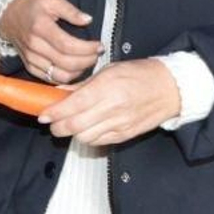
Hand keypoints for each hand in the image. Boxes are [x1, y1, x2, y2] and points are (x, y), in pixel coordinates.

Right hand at [0, 0, 102, 82]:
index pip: (67, 45)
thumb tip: (88, 20)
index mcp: (40, 27)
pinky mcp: (30, 67)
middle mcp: (34, 46)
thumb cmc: (32, 6)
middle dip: (87, 60)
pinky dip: (67, 77)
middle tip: (97, 53)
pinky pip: (51, 79)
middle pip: (65, 62)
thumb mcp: (52, 0)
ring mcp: (31, 59)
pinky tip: (75, 68)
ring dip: (79, 71)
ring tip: (88, 61)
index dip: (86, 49)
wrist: (8, 16)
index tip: (99, 46)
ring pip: (60, 75)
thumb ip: (71, 10)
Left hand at [40, 60, 180, 145]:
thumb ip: (83, 84)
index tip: (43, 114)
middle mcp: (112, 108)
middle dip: (58, 127)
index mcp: (107, 88)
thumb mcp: (110, 70)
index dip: (53, 113)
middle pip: (74, 126)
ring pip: (84, 138)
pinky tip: (87, 129)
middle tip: (52, 122)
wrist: (171, 88)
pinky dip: (88, 138)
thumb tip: (61, 92)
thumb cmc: (142, 74)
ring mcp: (119, 124)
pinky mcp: (125, 135)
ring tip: (70, 125)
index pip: (72, 105)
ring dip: (72, 134)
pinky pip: (99, 142)